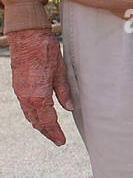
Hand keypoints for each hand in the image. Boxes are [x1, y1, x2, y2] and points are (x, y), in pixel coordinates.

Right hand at [8, 27, 74, 145]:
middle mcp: (27, 97)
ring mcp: (20, 92)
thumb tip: (69, 108)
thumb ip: (64, 92)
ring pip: (29, 114)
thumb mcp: (61, 71)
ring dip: (39, 124)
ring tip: (50, 130)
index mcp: (39, 96)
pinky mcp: (18, 86)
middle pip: (37, 121)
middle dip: (47, 131)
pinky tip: (40, 114)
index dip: (55, 133)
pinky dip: (33, 114)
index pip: (48, 121)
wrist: (27, 36)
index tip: (61, 141)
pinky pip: (25, 106)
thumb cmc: (45, 50)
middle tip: (57, 139)